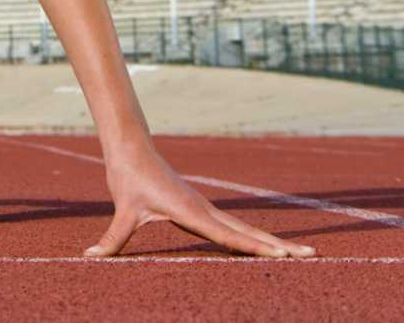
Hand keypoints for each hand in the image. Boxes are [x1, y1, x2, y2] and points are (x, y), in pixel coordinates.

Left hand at [87, 145, 314, 258]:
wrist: (130, 147)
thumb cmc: (128, 176)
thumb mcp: (123, 210)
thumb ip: (112, 239)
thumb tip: (90, 256)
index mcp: (192, 213)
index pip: (230, 236)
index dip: (255, 248)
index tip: (283, 256)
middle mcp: (205, 211)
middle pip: (249, 232)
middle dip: (279, 246)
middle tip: (313, 256)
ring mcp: (205, 209)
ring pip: (244, 228)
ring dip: (270, 241)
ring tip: (299, 253)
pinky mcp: (200, 208)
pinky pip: (232, 225)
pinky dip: (252, 236)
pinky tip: (262, 245)